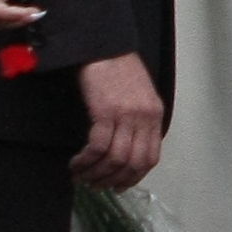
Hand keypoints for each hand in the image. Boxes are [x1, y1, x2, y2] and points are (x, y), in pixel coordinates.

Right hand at [69, 55, 166, 190]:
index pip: (151, 157)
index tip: (119, 185)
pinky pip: (97, 147)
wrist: (103, 46)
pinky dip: (86, 160)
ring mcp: (126, 115)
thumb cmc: (118, 68)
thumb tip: (128, 150)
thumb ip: (138, 121)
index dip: (134, 177)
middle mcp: (144, 117)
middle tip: (96, 186)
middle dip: (113, 180)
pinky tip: (76, 163)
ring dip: (96, 173)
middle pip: (133, 163)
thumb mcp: (139, 95)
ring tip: (82, 176)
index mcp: (155, 114)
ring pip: (114, 159)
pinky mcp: (105, 112)